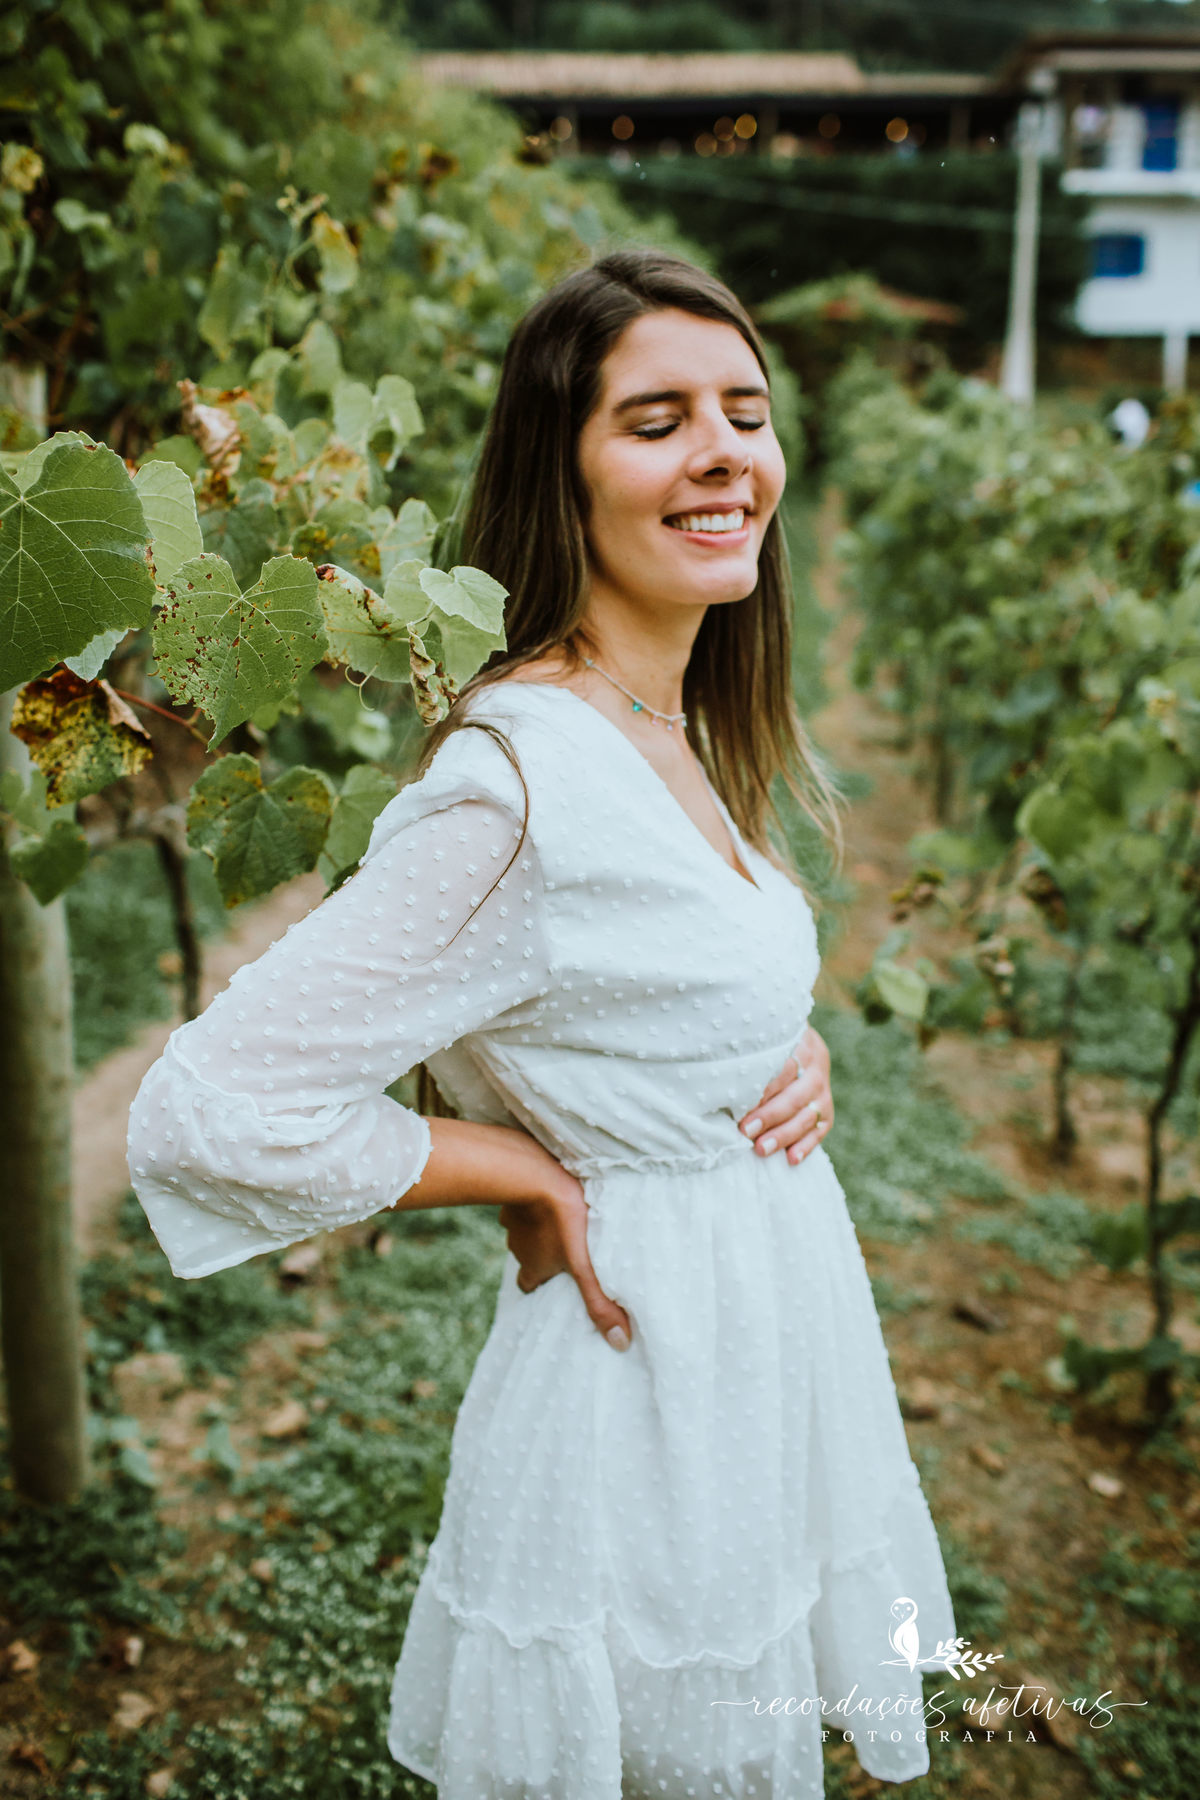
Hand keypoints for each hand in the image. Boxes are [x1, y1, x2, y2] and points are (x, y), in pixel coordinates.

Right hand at [498, 1179, 633, 1351]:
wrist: (536, 1174)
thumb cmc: (564, 1221)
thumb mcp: (586, 1265)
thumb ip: (601, 1302)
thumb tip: (620, 1343)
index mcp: (532, 1267)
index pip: (528, 1285)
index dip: (540, 1284)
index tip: (553, 1283)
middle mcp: (518, 1248)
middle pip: (527, 1257)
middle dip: (542, 1254)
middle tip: (562, 1249)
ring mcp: (513, 1221)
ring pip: (525, 1230)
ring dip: (540, 1227)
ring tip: (561, 1220)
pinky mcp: (514, 1194)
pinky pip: (523, 1202)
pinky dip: (535, 1202)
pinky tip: (550, 1193)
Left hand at [738, 1024, 833, 1165]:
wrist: (798, 1044)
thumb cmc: (766, 1044)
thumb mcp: (761, 1039)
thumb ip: (747, 1055)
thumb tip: (720, 1082)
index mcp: (799, 1043)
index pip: (784, 1067)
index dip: (764, 1087)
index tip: (740, 1103)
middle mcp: (815, 1067)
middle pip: (796, 1096)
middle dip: (770, 1116)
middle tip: (746, 1131)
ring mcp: (823, 1091)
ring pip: (808, 1116)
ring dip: (784, 1135)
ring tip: (762, 1149)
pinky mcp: (827, 1111)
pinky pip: (819, 1130)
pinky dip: (806, 1146)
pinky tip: (791, 1159)